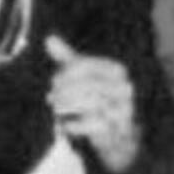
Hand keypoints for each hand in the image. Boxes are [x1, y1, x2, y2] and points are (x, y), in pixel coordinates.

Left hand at [45, 35, 138, 171]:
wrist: (121, 135)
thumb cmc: (100, 99)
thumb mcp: (84, 77)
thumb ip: (68, 59)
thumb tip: (49, 38)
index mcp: (116, 70)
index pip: (86, 65)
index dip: (66, 73)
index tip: (53, 82)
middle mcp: (124, 87)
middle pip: (88, 84)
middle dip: (65, 91)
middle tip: (50, 97)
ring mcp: (124, 108)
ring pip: (91, 103)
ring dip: (68, 106)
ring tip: (55, 109)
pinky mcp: (119, 129)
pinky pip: (94, 125)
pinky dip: (75, 125)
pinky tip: (64, 125)